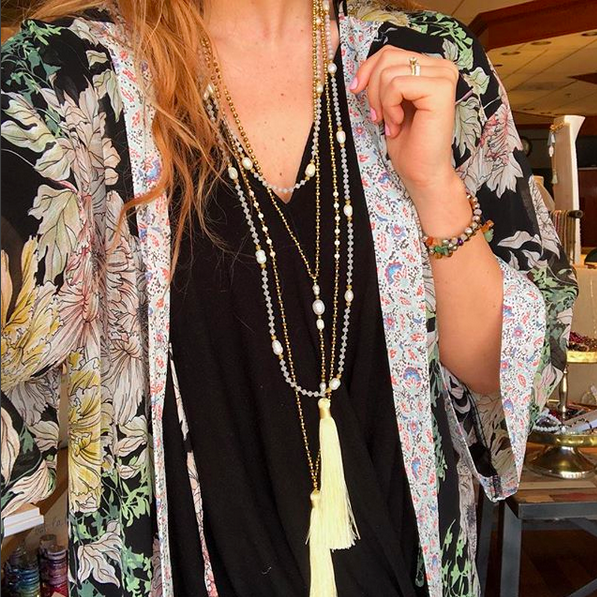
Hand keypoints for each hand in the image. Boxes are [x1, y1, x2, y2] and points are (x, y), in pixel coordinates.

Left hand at [350, 46, 460, 204]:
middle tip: (378, 117)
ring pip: (388, 72)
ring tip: (392, 124)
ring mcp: (444, 76)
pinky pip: (397, 85)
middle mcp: (441, 66)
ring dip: (381, 103)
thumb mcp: (389, 102)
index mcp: (430, 67)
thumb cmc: (407, 143)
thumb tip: (364, 66)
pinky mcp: (441, 89)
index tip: (357, 92)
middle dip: (372, 89)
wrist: (421, 172)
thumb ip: (384, 77)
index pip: (389, 52)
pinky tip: (398, 124)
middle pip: (387, 57)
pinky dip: (390, 107)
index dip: (367, 71)